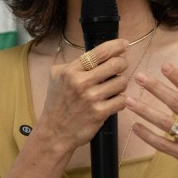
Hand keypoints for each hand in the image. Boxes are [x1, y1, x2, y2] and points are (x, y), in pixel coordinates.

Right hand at [36, 39, 129, 155]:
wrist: (54, 132)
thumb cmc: (57, 102)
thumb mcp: (56, 77)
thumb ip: (73, 63)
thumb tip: (97, 53)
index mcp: (71, 71)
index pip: (100, 52)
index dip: (116, 46)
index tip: (124, 44)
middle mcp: (81, 83)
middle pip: (116, 64)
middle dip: (122, 64)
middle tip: (120, 67)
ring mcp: (91, 99)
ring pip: (122, 82)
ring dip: (121, 84)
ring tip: (113, 87)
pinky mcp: (100, 113)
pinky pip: (122, 100)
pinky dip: (120, 100)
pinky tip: (113, 101)